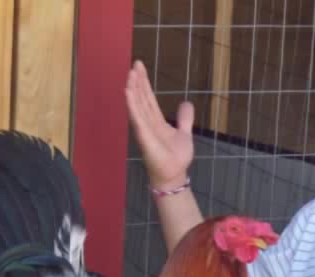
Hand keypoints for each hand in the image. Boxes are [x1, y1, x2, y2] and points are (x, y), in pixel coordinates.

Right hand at [125, 60, 194, 188]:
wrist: (174, 174)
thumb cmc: (176, 158)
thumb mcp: (184, 133)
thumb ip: (184, 119)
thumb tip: (187, 103)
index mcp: (156, 121)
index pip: (148, 98)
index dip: (144, 83)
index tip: (140, 67)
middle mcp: (147, 122)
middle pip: (141, 97)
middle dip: (138, 80)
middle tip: (135, 63)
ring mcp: (144, 128)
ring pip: (136, 104)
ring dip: (133, 88)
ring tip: (131, 73)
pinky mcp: (143, 135)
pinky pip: (136, 116)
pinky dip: (131, 103)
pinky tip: (127, 90)